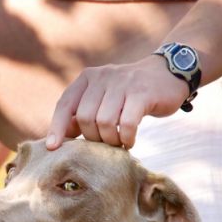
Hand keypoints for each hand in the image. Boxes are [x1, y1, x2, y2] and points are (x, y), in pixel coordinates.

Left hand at [46, 56, 189, 149]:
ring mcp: (122, 83)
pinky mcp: (142, 93)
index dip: (57, 127)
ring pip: (104, 122)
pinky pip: (126, 124)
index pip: (65, 104)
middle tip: (105, 143)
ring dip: (110, 140)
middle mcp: (102, 77)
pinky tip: (129, 141)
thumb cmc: (130, 94)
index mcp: (88, 78)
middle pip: (84, 118)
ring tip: (118, 142)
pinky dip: (126, 138)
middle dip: (93, 138)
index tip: (52, 147)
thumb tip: (59, 138)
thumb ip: (82, 113)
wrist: (168, 73)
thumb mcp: (103, 99)